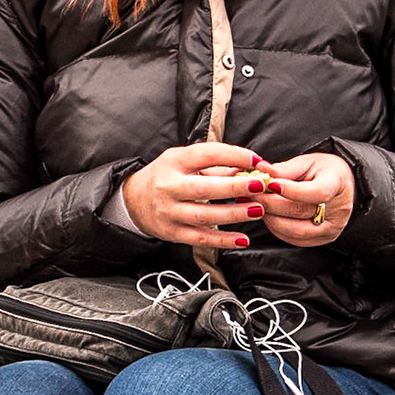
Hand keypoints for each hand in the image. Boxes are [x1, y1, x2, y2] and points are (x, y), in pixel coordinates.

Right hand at [120, 143, 270, 247]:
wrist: (134, 200)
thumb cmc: (168, 176)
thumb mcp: (185, 161)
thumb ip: (216, 165)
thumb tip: (252, 168)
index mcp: (174, 162)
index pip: (207, 154)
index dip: (234, 156)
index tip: (257, 161)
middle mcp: (168, 187)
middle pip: (205, 188)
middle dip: (235, 187)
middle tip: (260, 186)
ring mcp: (168, 212)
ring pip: (204, 215)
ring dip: (234, 214)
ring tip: (258, 210)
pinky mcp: (172, 232)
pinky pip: (200, 238)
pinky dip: (223, 240)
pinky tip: (243, 239)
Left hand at [259, 152, 354, 246]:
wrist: (342, 186)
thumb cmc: (323, 171)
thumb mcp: (308, 162)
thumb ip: (285, 169)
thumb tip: (260, 169)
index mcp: (338, 184)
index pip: (317, 192)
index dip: (292, 191)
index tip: (270, 184)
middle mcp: (338, 211)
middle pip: (300, 211)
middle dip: (270, 203)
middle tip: (251, 193)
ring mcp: (331, 229)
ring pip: (293, 229)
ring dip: (269, 217)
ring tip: (256, 204)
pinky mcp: (321, 240)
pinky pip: (292, 238)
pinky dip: (275, 227)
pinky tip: (267, 214)